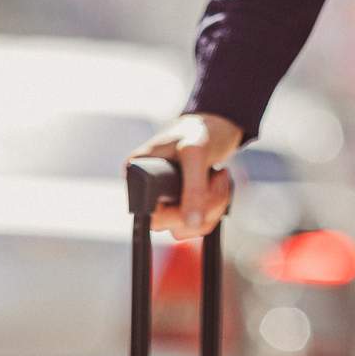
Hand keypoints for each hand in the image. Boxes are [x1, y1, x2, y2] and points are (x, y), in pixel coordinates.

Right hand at [129, 112, 243, 237]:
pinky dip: (215, 209)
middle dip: (202, 204)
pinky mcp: (181, 207)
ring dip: (212, 207)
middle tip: (215, 177)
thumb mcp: (197, 154)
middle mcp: (144, 190)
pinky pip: (197, 226)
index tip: (200, 183)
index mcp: (136, 173)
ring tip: (218, 177)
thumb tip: (191, 224)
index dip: (177, 209)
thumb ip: (194, 188)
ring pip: (185, 228)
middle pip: (167, 224)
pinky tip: (218, 184)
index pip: (148, 213)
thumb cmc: (201, 132)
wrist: (218, 126)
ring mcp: (163, 202)